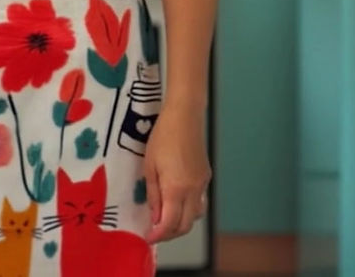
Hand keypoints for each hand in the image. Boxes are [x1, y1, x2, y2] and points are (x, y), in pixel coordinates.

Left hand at [142, 102, 210, 243]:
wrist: (185, 117)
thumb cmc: (162, 137)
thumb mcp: (150, 165)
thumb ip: (153, 194)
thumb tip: (155, 217)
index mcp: (177, 189)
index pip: (170, 223)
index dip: (159, 235)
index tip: (149, 238)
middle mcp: (193, 191)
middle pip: (185, 225)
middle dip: (170, 233)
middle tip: (155, 231)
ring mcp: (202, 184)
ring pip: (195, 215)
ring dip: (181, 222)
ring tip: (165, 218)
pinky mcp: (206, 176)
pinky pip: (199, 201)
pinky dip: (188, 209)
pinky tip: (177, 201)